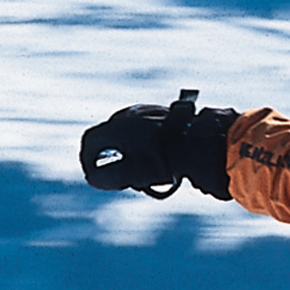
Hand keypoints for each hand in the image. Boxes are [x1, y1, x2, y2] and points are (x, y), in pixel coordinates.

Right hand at [77, 89, 236, 199]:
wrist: (201, 143)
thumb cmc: (165, 159)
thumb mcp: (131, 174)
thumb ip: (106, 177)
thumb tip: (93, 177)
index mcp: (117, 126)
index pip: (90, 142)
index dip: (88, 161)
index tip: (95, 176)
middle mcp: (128, 114)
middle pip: (108, 138)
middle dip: (110, 159)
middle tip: (121, 177)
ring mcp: (146, 112)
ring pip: (128, 134)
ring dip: (128, 153)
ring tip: (143, 172)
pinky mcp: (162, 114)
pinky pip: (145, 131)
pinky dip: (144, 146)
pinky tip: (158, 160)